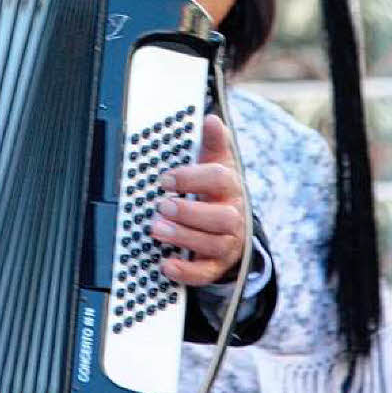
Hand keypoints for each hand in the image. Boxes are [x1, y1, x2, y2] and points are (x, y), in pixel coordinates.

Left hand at [151, 114, 244, 286]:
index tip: (166, 179)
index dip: (192, 178)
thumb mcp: (216, 163)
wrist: (234, 226)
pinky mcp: (217, 266)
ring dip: (183, 237)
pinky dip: (185, 271)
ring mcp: (227, 243)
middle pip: (221, 218)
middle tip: (162, 206)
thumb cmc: (217, 191)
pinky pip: (205, 273)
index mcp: (231, 188)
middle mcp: (233, 217)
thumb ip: (213, 142)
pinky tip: (166, 264)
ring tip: (157, 229)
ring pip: (213, 245)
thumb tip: (211, 119)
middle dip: (190, 212)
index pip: (219, 180)